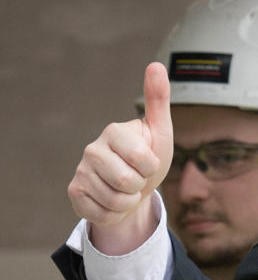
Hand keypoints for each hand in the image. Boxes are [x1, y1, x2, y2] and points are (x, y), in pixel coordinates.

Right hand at [67, 62, 172, 251]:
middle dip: (140, 187)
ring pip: (116, 201)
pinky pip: (103, 214)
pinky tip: (111, 201)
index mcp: (114, 132)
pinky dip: (114, 214)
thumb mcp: (160, 132)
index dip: (152, 169)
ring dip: (128, 202)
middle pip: (127, 182)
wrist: (133, 189)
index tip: (147, 162)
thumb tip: (156, 65)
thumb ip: (158, 101)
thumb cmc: (147, 158)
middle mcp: (92, 149)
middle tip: (136, 179)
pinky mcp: (75, 193)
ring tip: (125, 190)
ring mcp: (81, 171)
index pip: (144, 161)